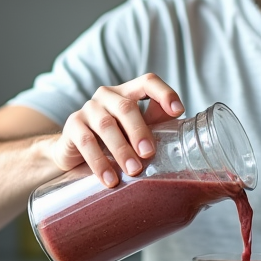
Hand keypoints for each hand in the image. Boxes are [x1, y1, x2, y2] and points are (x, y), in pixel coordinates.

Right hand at [51, 74, 183, 187]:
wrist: (74, 151)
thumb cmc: (114, 139)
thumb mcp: (136, 131)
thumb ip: (157, 126)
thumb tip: (189, 140)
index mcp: (128, 93)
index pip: (148, 82)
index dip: (164, 93)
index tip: (178, 111)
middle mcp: (107, 95)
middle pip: (126, 107)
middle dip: (140, 131)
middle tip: (149, 154)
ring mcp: (88, 109)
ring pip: (106, 125)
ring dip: (121, 149)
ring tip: (133, 171)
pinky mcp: (72, 126)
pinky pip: (86, 142)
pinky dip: (99, 163)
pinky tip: (110, 179)